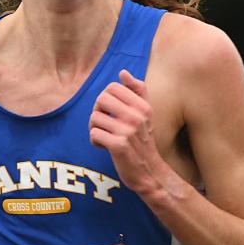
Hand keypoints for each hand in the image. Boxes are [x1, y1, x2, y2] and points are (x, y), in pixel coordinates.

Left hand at [89, 70, 170, 197]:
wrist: (149, 172)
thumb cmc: (144, 140)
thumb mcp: (146, 114)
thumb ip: (138, 90)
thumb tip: (123, 72)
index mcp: (143, 106)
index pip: (113, 87)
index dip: (106, 98)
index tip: (111, 111)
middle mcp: (137, 116)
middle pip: (101, 99)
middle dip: (98, 111)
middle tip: (104, 123)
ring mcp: (128, 131)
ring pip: (95, 117)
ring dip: (94, 128)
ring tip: (104, 136)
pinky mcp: (119, 146)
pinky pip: (94, 134)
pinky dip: (95, 141)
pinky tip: (103, 146)